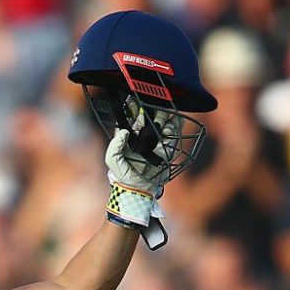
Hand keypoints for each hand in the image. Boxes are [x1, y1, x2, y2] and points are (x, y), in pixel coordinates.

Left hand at [104, 113, 173, 230]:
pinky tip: (169, 128)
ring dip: (164, 117)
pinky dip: (175, 125)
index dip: (134, 104)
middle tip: (152, 109)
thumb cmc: (124, 174)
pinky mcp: (169, 143)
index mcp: (131, 131)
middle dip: (153, 108)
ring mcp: (158, 136)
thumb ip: (114, 147)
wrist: (139, 188)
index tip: (135, 100)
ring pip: (165, 117)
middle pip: (152, 111)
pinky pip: (175, 129)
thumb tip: (124, 131)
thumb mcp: (113, 162)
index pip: (133, 113)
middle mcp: (145, 131)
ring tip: (160, 124)